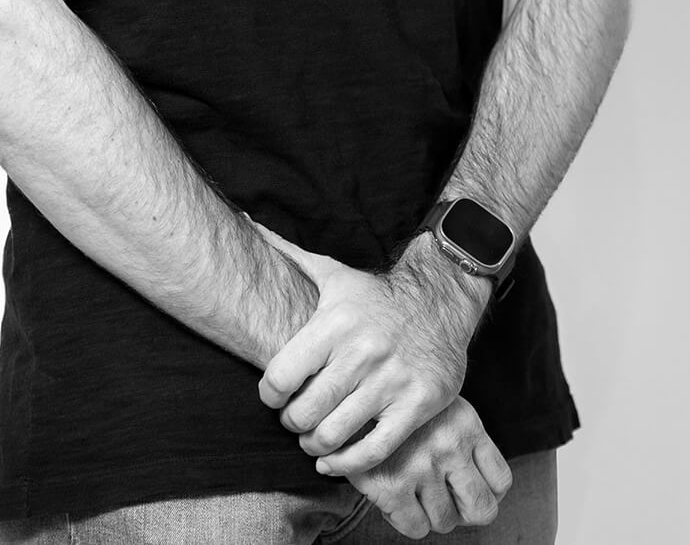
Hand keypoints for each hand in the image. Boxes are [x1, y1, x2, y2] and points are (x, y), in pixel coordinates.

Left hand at [253, 222, 487, 477]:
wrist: (441, 302)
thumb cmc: (376, 296)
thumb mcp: (335, 274)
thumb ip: (292, 256)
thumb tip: (248, 223)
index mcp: (335, 322)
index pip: (280, 377)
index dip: (268, 395)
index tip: (273, 397)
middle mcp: (362, 352)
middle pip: (304, 412)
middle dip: (291, 423)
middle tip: (293, 421)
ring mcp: (392, 381)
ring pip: (334, 436)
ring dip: (314, 446)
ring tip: (312, 439)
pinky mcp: (417, 405)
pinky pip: (373, 451)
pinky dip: (346, 467)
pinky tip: (334, 462)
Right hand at [348, 396, 511, 538]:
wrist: (348, 385)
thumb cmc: (395, 394)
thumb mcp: (438, 400)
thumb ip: (459, 432)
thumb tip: (482, 480)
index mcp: (466, 424)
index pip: (500, 481)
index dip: (487, 493)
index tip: (468, 489)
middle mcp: (449, 446)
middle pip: (482, 510)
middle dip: (465, 511)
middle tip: (446, 499)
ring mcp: (421, 467)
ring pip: (445, 522)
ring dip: (432, 514)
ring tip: (416, 494)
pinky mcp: (391, 485)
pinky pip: (415, 528)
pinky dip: (407, 520)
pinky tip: (396, 498)